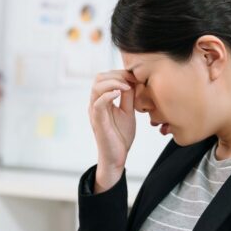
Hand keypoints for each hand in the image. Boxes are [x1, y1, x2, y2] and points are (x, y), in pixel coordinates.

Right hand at [89, 70, 136, 189]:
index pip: (105, 77)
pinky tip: (120, 94)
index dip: (120, 73)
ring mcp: (95, 111)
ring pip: (97, 87)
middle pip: (99, 78)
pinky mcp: (97, 120)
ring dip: (114, 82)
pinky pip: (98, 102)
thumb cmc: (120, 136)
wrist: (116, 157)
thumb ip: (128, 97)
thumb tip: (132, 81)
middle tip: (132, 80)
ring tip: (127, 87)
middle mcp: (96, 103)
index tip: (136, 77)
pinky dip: (109, 94)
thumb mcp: (128, 112)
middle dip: (117, 75)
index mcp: (102, 100)